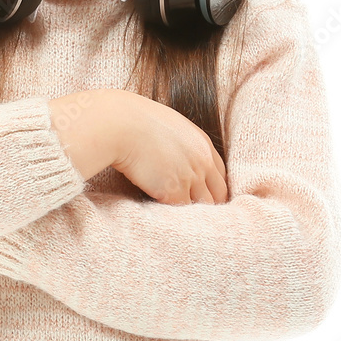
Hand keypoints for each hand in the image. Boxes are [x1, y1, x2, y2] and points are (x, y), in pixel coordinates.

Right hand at [110, 91, 227, 205]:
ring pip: (203, 207)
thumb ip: (181, 143)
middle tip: (196, 213)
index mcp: (203, 143)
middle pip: (218, 194)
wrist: (120, 124)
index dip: (212, 188)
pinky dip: (174, 215)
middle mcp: (202, 162)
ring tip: (182, 219)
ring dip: (192, 212)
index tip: (204, 195)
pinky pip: (180, 211)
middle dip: (209, 204)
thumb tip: (175, 158)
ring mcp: (189, 178)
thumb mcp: (169, 126)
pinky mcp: (172, 192)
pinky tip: (165, 216)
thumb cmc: (135, 120)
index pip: (221, 175)